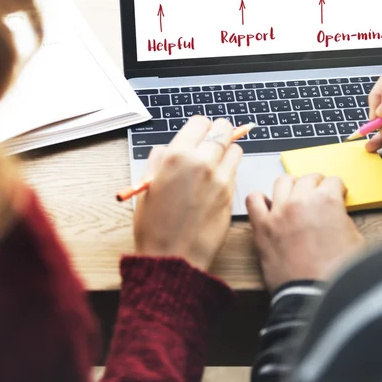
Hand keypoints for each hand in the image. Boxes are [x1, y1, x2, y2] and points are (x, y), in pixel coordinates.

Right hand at [134, 116, 242, 270]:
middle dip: (218, 133)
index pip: (200, 122)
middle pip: (223, 130)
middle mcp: (202, 162)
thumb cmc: (154, 225)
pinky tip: (216, 182)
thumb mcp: (146, 186)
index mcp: (177, 156)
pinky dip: (229, 170)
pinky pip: (236, 171)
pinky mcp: (232, 193)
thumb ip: (159, 160)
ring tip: (215, 162)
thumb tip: (169, 148)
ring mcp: (220, 178)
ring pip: (235, 148)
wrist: (173, 258)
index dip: (199, 128)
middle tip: (212, 142)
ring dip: (227, 151)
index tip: (197, 134)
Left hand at [246, 174, 363, 291]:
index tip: (336, 194)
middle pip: (308, 178)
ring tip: (295, 195)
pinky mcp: (262, 227)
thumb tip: (336, 215)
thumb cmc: (337, 274)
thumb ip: (344, 220)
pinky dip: (259, 199)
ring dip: (292, 185)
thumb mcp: (356, 241)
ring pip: (282, 181)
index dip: (337, 189)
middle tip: (318, 194)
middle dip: (316, 184)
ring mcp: (279, 212)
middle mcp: (301, 201)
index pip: (333, 181)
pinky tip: (268, 206)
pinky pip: (253, 200)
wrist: (315, 296)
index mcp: (327, 201)